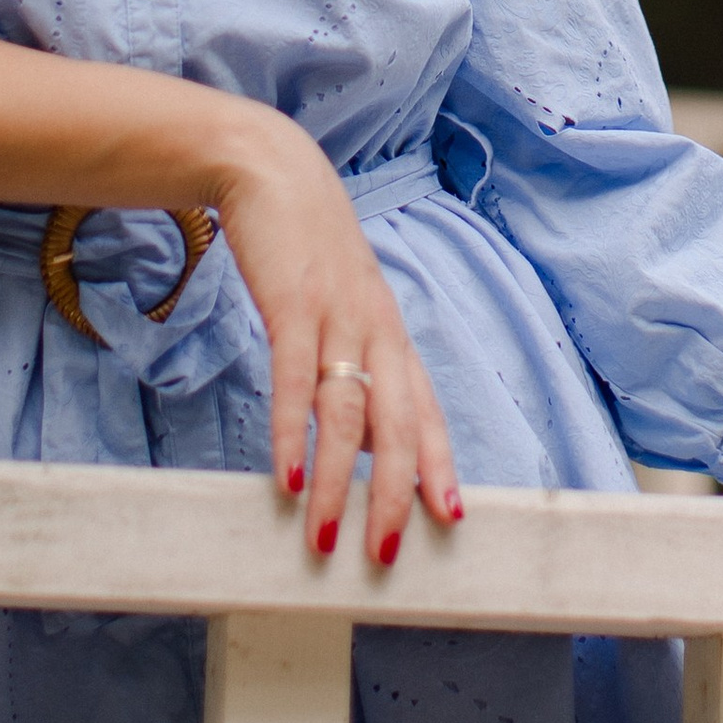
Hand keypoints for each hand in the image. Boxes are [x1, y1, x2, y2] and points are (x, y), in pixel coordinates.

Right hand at [208, 104, 462, 565]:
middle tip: (384, 553)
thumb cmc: (306, 247)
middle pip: (399, 422)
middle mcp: (376, 328)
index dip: (439, 464)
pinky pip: (295, 380)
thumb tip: (354, 429)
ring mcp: (337, 315)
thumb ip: (352, 358)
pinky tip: (286, 476)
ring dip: (338, 480)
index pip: (426, 410)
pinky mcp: (294, 304)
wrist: (270, 169)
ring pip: (349, 411)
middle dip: (395, 493)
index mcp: (389, 332)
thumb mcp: (341, 302)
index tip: (451, 519)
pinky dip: (291, 432)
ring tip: (326, 534)